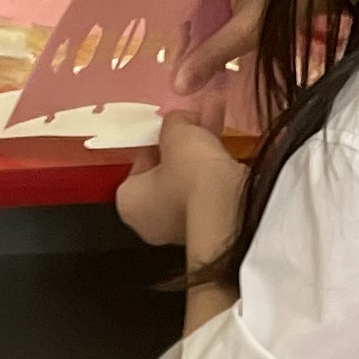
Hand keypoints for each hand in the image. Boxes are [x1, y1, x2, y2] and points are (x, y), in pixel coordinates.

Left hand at [115, 112, 246, 251]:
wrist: (229, 207)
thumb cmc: (190, 174)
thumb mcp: (176, 131)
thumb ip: (173, 123)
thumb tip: (179, 123)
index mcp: (129, 203)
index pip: (135, 168)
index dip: (153, 146)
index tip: (167, 133)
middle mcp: (150, 225)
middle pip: (161, 181)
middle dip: (177, 158)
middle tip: (192, 136)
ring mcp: (180, 234)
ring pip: (186, 191)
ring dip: (199, 169)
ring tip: (216, 142)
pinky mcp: (209, 234)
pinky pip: (207, 201)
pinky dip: (215, 183)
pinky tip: (229, 160)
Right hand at [173, 0, 274, 89]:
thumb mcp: (251, 30)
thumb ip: (213, 55)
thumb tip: (179, 86)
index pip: (177, 1)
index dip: (175, 40)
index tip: (177, 75)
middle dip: (185, 38)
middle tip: (189, 74)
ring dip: (195, 32)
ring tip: (202, 63)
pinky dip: (207, 20)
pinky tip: (213, 43)